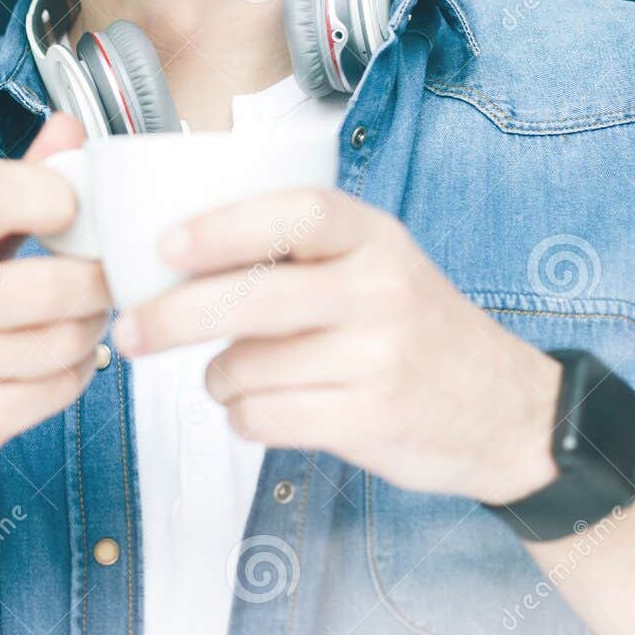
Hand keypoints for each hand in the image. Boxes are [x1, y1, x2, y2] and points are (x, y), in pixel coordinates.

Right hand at [0, 113, 111, 482]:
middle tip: (106, 273)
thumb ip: (13, 186)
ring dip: (93, 325)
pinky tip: (64, 357)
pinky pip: (60, 389)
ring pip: (66, 340)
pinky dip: (79, 370)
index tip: (76, 207)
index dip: (51, 193)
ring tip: (85, 314)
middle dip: (98, 278)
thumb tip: (69, 129)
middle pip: (52, 284)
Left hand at [111, 186, 561, 504]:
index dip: (224, 227)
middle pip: (254, 298)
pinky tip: (265, 407)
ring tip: (237, 374)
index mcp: (375, 237)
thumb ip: (299, 253)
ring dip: (220, 377)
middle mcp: (381, 289)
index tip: (165, 246)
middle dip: (175, 317)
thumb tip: (177, 253)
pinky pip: (265, 417)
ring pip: (250, 366)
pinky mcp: (371, 419)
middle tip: (130, 331)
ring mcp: (379, 357)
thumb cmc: (413, 328)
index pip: (295, 215)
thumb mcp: (375, 264)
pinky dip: (246, 416)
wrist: (504, 411)